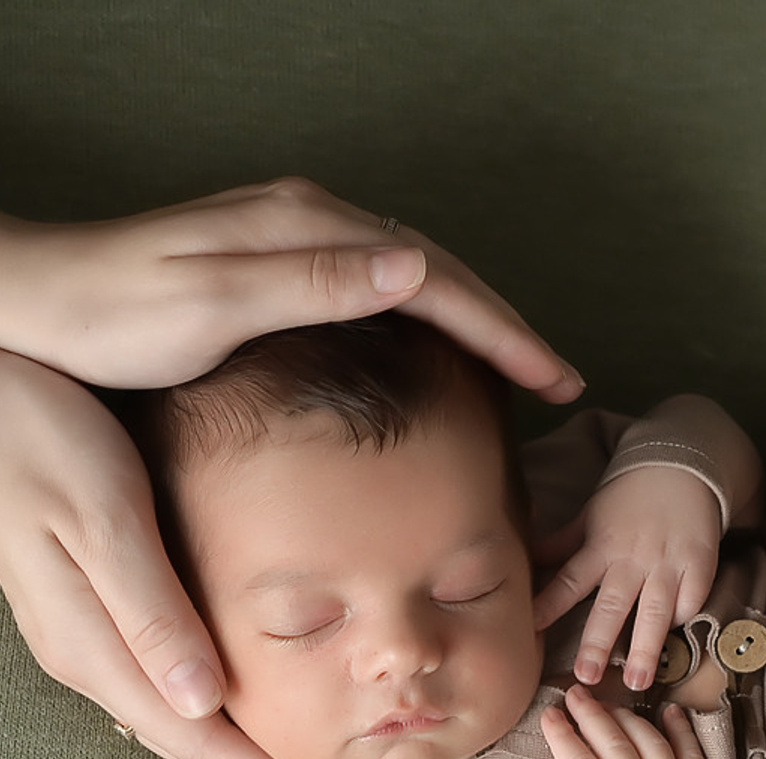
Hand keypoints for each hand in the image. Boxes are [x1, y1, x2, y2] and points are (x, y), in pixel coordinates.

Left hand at [0, 176, 582, 400]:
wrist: (40, 299)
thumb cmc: (114, 316)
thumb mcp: (212, 306)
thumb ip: (314, 285)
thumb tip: (415, 270)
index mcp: (307, 228)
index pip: (436, 279)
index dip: (502, 331)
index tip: (552, 377)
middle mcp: (313, 218)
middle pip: (441, 269)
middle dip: (507, 326)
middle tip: (559, 378)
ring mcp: (300, 234)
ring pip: (419, 273)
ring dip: (478, 319)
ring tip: (524, 365)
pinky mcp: (285, 257)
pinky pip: (386, 281)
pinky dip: (433, 315)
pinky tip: (446, 343)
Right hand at [0, 351, 361, 758]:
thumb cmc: (43, 440)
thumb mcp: (101, 519)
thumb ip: (151, 613)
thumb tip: (203, 706)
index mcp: (99, 646)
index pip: (199, 744)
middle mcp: (94, 657)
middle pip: (193, 746)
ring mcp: (90, 638)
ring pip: (181, 722)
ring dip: (248, 754)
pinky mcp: (95, 612)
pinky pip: (167, 687)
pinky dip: (221, 713)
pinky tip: (250, 710)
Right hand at [508, 684, 715, 758]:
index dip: (562, 734)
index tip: (550, 714)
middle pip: (611, 741)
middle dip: (590, 713)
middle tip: (575, 693)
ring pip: (648, 740)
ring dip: (627, 717)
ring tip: (610, 705)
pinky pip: (692, 754)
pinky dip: (682, 730)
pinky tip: (670, 711)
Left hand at [532, 467, 720, 689]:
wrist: (682, 465)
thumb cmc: (630, 494)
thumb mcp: (591, 514)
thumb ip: (562, 543)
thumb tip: (525, 558)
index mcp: (600, 547)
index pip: (568, 581)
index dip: (548, 605)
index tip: (530, 630)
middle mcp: (631, 558)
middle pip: (612, 605)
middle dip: (599, 643)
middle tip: (588, 677)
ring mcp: (667, 561)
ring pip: (655, 610)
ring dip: (646, 647)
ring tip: (639, 682)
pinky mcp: (698, 561)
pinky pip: (691, 598)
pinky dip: (683, 618)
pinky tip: (674, 638)